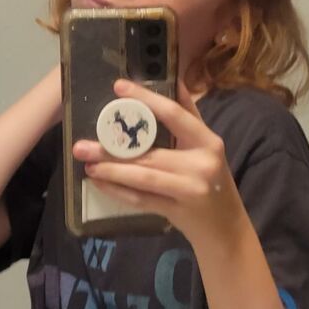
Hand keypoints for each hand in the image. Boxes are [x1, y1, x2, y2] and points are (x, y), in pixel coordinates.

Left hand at [73, 79, 246, 248]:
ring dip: (112, 171)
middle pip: (151, 153)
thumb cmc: (213, 183)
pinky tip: (100, 183)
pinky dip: (118, 191)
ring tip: (87, 165)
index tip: (118, 87)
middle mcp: (201, 164)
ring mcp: (190, 190)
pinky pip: (142, 199)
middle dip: (113, 149)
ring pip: (143, 177)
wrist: (226, 227)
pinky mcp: (177, 211)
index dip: (146, 99)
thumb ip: (190, 118)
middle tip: (82, 146)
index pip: (175, 115)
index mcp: (208, 142)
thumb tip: (173, 81)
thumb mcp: (208, 149)